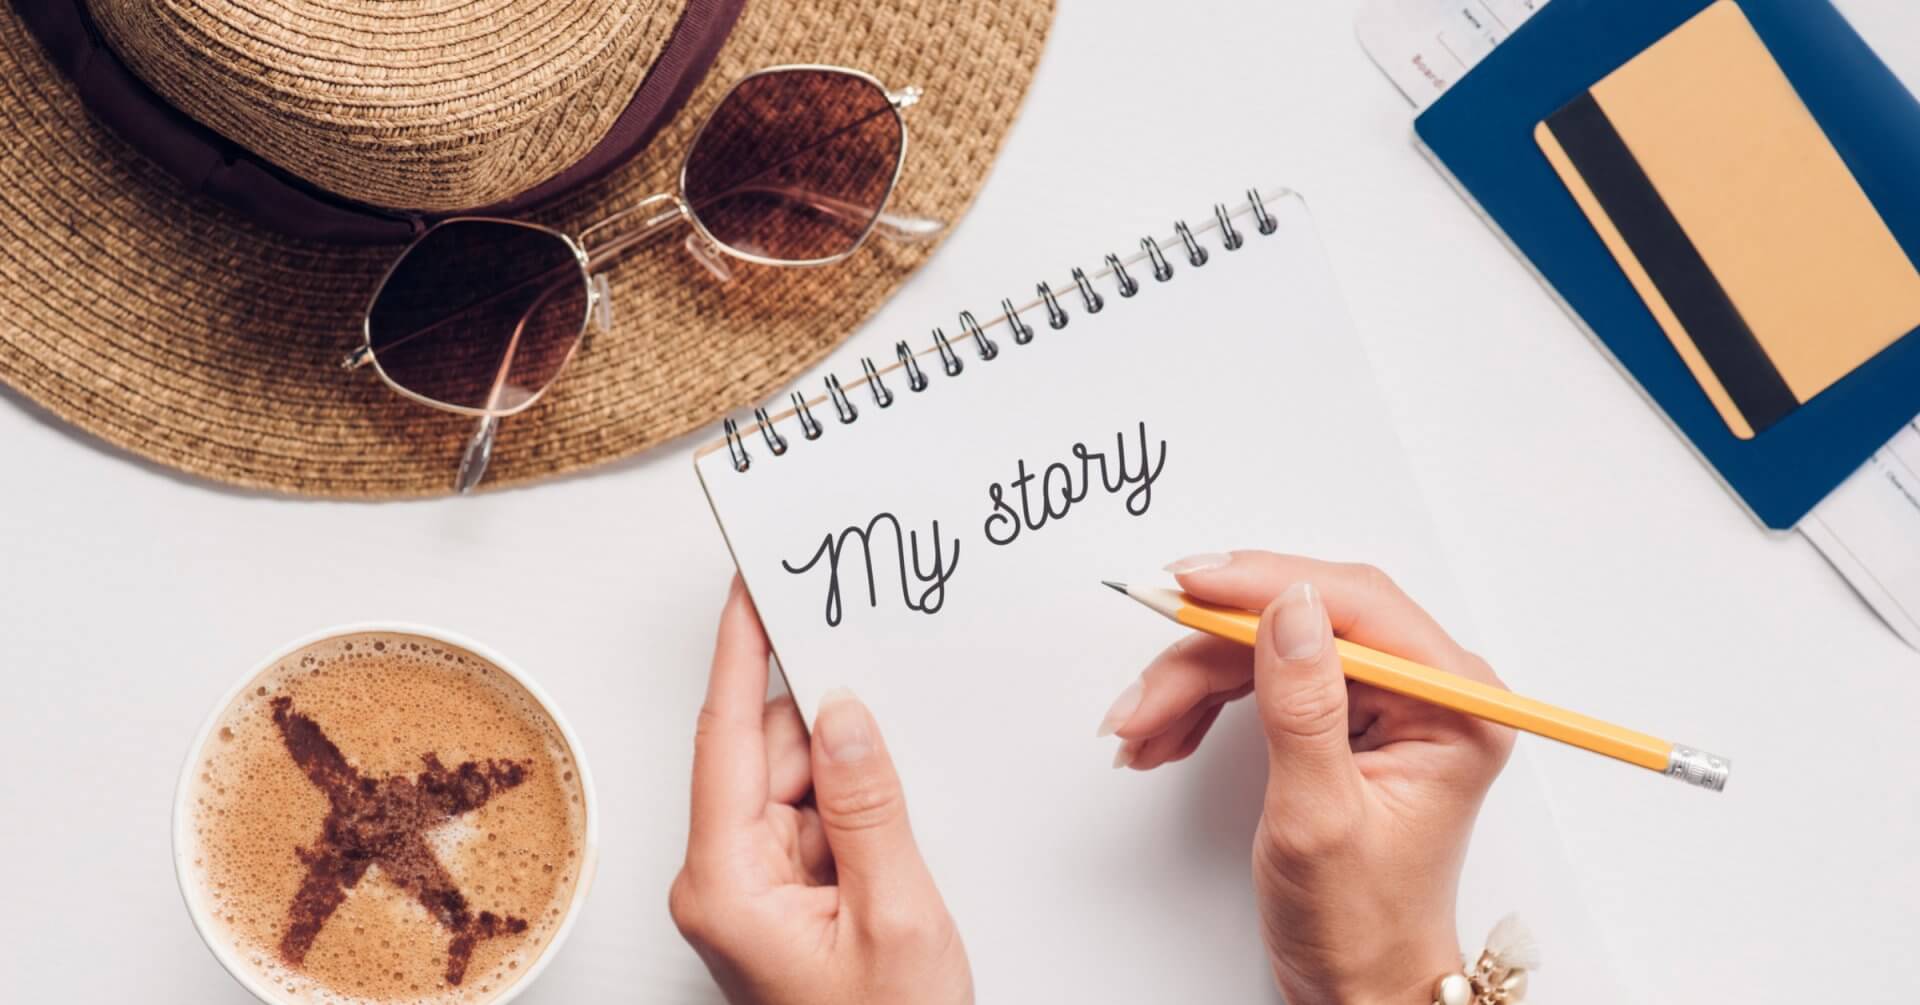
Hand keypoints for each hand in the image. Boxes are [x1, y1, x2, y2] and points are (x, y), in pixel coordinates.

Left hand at [669, 578, 971, 1004]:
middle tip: (874, 679)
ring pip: (794, 782)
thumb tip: (841, 711)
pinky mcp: (780, 897)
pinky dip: (850, 808)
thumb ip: (868, 804)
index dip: (741, 652)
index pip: (726, 735)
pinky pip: (811, 818)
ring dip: (845, 777)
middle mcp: (721, 880)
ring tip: (896, 811)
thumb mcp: (896, 915)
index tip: (749, 586)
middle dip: (822, 723)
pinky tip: (888, 825)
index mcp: (725, 882)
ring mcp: (750, 890)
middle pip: (765, 753)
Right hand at [1098, 552, 1513, 1004]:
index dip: (1264, 585)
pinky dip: (1204, 702)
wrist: (1360, 981)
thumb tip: (1288, 607)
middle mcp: (1428, 689)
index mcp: (1454, 706)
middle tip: (1146, 688)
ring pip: (1268, 648)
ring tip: (1139, 729)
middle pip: (1300, 620)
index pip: (1355, 604)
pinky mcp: (1346, 713)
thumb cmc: (1360, 922)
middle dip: (1209, 649)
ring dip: (1193, 682)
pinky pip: (1262, 677)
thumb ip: (1304, 708)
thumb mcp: (1321, 818)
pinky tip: (1164, 735)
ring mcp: (1385, 699)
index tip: (1190, 586)